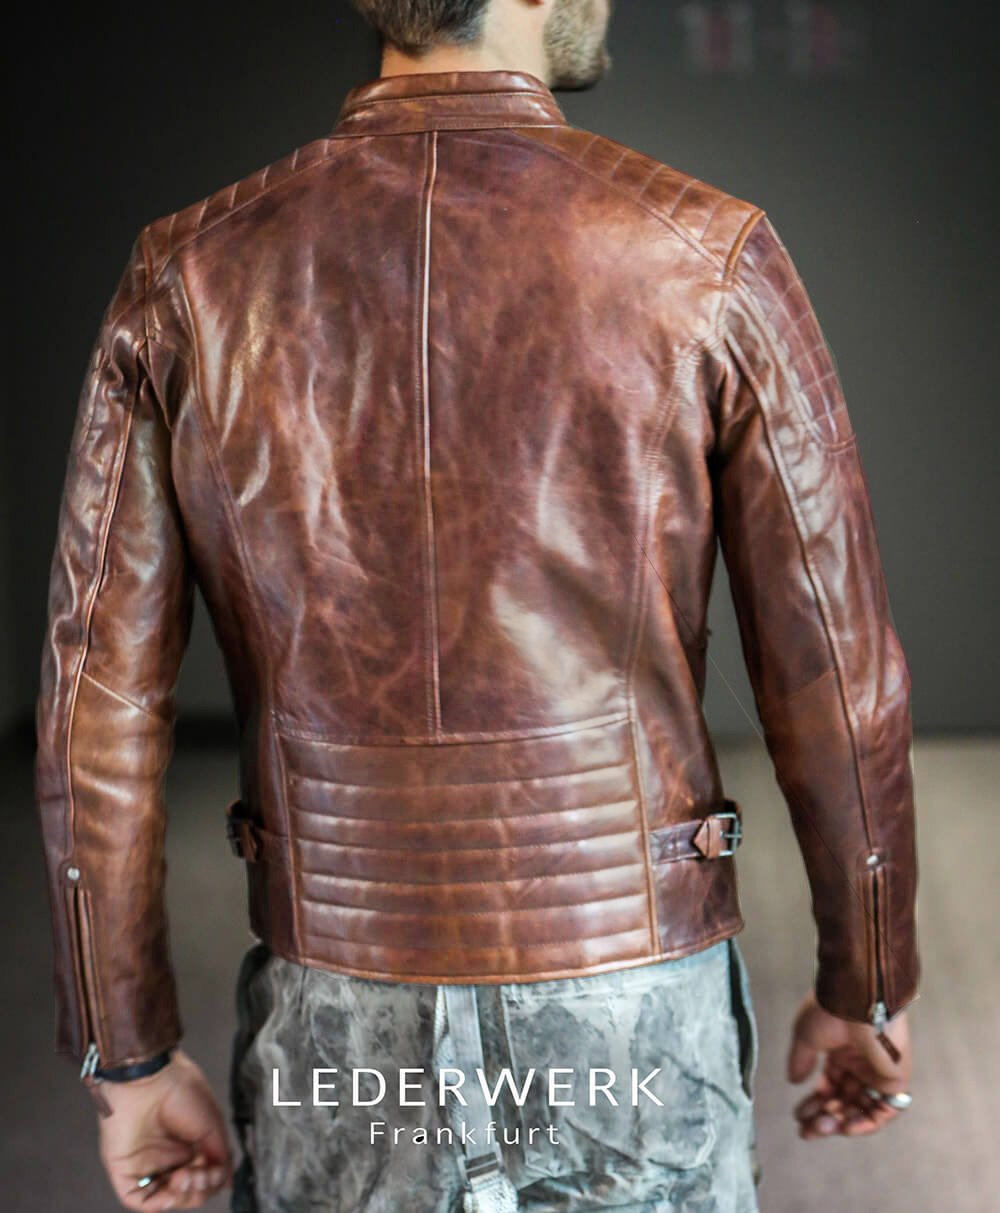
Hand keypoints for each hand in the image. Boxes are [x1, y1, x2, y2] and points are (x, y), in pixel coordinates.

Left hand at [95, 1048, 233, 1209]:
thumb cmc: (181, 1089)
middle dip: (199, 1189)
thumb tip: (227, 1182)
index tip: (216, 1171)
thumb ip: (220, 1156)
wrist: (151, 1077)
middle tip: (201, 1174)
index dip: (212, 1181)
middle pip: (186, 1192)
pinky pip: (140, 1199)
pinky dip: (158, 1203)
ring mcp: (146, 1166)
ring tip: (187, 1176)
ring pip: (165, 1198)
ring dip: (181, 1197)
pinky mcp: (125, 1171)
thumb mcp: (212, 1125)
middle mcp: (168, 1157)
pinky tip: (171, 1192)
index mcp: (189, 1145)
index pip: (203, 1177)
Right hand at [787, 991, 911, 1138]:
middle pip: (843, 1100)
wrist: (856, 998)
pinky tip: (844, 1127)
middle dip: (824, 1117)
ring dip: (841, 1122)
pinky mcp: (895, 1080)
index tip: (799, 1116)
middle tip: (807, 1131)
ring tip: (820, 1128)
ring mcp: (878, 1072)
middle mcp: (860, 1063)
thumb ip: (801, 1060)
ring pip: (861, 1108)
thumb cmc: (829, 1009)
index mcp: (841, 1050)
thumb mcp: (805, 1035)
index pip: (829, 1085)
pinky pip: (883, 1111)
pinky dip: (865, 1122)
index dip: (814, 1102)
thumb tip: (794, 1082)